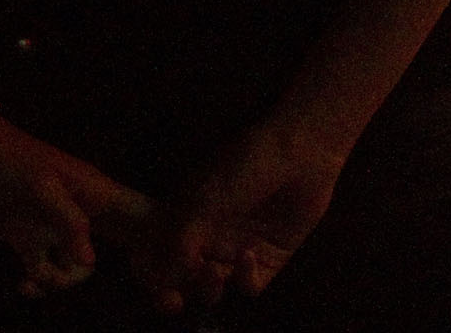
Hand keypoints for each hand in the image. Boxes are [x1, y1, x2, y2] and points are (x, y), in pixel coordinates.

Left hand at [0, 111, 154, 296]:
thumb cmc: (8, 161)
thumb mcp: (41, 189)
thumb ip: (69, 224)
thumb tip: (91, 262)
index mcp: (97, 192)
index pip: (144, 214)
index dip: (166, 239)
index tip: (176, 270)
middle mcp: (85, 211)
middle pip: (125, 244)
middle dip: (136, 271)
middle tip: (157, 301)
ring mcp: (57, 227)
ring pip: (80, 266)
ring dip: (62, 279)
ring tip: (37, 277)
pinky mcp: (30, 239)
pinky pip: (47, 270)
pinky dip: (38, 281)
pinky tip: (22, 284)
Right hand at [136, 115, 348, 315]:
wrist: (299, 151)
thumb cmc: (246, 163)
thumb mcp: (205, 198)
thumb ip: (182, 239)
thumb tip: (163, 275)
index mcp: (188, 217)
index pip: (160, 253)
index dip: (151, 271)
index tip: (151, 280)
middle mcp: (211, 237)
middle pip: (184, 278)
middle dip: (175, 292)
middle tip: (173, 299)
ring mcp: (238, 249)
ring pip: (215, 287)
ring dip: (208, 288)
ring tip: (212, 273)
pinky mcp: (270, 258)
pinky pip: (250, 285)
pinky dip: (245, 280)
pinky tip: (247, 257)